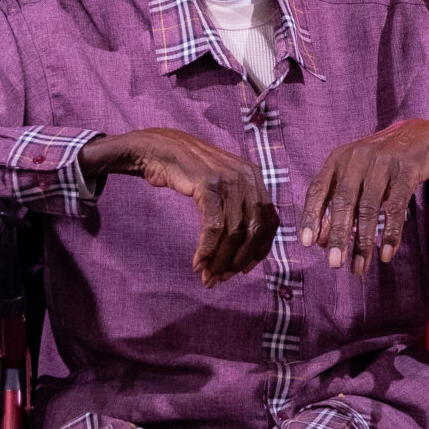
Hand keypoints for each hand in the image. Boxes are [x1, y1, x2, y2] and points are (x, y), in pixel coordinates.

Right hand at [85, 128, 278, 284]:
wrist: (159, 149)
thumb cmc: (189, 172)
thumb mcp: (222, 185)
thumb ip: (237, 207)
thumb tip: (246, 248)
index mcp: (255, 177)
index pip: (269, 220)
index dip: (260, 249)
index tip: (245, 269)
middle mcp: (247, 176)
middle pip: (254, 230)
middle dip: (238, 260)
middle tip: (222, 279)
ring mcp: (230, 180)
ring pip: (234, 232)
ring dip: (220, 260)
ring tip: (207, 276)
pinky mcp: (210, 185)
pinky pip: (213, 227)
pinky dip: (206, 249)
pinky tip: (197, 262)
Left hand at [300, 119, 428, 272]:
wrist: (426, 136)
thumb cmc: (385, 162)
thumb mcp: (358, 173)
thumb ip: (340, 201)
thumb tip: (322, 240)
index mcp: (339, 159)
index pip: (318, 189)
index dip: (310, 216)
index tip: (307, 243)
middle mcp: (357, 158)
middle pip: (342, 202)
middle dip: (338, 236)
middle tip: (334, 263)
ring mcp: (382, 163)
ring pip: (368, 208)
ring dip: (363, 242)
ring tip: (359, 267)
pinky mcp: (407, 170)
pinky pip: (396, 207)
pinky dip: (390, 233)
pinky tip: (386, 254)